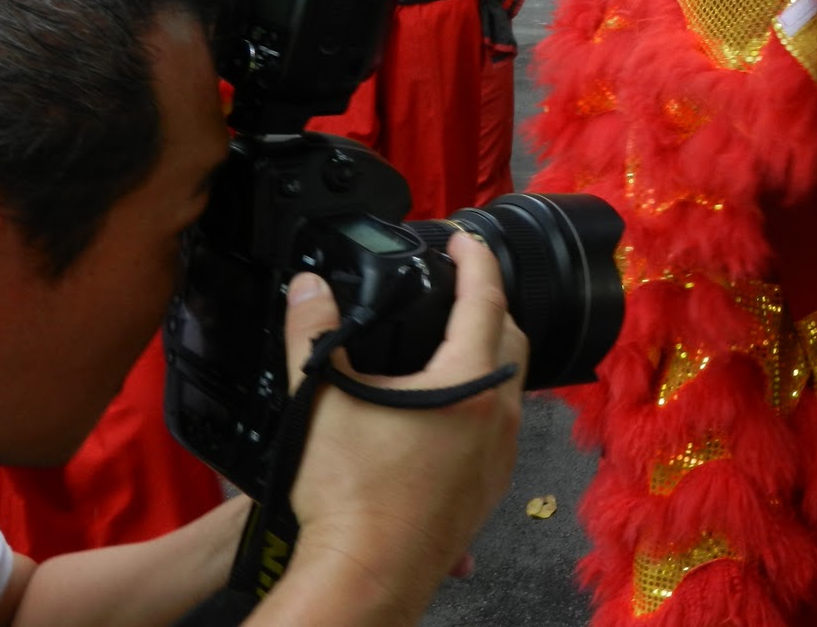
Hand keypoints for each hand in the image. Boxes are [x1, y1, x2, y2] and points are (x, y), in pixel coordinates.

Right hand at [282, 232, 526, 600]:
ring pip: (508, 383)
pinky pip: (499, 424)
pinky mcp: (490, 486)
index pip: (485, 299)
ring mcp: (501, 454)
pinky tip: (447, 403)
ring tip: (451, 338)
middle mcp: (499, 414)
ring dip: (486, 351)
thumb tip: (307, 288)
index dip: (475, 260)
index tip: (464, 238)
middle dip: (487, 301)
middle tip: (459, 282)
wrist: (365, 578)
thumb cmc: (348, 498)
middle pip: (509, 337)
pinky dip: (480, 397)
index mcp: (468, 381)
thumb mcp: (320, 400)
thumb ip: (313, 334)